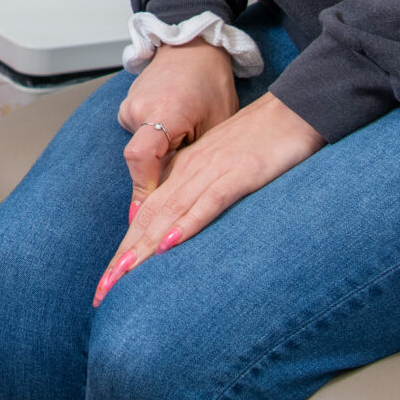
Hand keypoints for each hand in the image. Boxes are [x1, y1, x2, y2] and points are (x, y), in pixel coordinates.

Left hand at [95, 93, 323, 305]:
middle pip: (148, 219)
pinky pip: (208, 201)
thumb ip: (203, 192)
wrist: (295, 108)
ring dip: (144, 248)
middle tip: (103, 291)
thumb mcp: (225, 166)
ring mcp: (213, 171)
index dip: (126, 249)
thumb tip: (185, 226)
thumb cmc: (265, 140)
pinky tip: (169, 245)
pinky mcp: (239, 173)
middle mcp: (190, 171)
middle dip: (125, 258)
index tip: (110, 281)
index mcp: (184, 170)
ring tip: (122, 276)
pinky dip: (187, 224)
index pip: (146, 214)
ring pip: (169, 213)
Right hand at [114, 41, 238, 208]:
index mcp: (163, 111)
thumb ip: (198, 161)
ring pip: (140, 153)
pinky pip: (140, 140)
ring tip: (179, 165)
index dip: (144, 190)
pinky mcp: (129, 108)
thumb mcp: (216, 124)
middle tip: (161, 213)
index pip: (141, 159)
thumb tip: (188, 200)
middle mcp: (138, 108)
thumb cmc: (211, 82)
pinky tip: (174, 146)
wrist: (193, 47)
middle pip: (139, 163)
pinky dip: (155, 151)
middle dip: (153, 188)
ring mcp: (130, 107)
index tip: (145, 217)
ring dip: (158, 166)